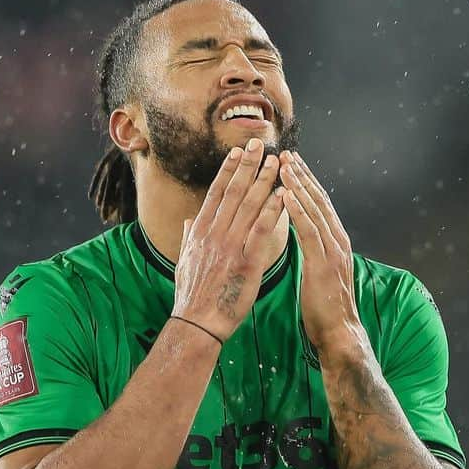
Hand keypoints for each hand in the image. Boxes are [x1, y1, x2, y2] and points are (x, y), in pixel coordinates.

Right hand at [172, 137, 286, 342]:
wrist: (198, 323)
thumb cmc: (192, 297)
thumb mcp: (184, 263)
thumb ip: (188, 238)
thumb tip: (188, 221)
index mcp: (199, 233)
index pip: (215, 194)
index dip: (228, 171)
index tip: (238, 153)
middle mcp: (214, 234)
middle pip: (233, 192)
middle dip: (248, 166)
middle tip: (260, 144)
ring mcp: (230, 246)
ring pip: (249, 205)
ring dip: (264, 180)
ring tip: (276, 162)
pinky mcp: (247, 261)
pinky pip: (262, 230)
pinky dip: (273, 210)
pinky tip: (284, 194)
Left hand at [280, 152, 365, 353]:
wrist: (339, 333)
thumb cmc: (323, 308)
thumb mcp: (317, 273)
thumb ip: (313, 253)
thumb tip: (303, 239)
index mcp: (335, 242)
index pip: (319, 205)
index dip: (305, 183)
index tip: (290, 164)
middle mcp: (337, 240)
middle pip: (318, 199)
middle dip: (302, 176)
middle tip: (285, 154)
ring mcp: (333, 250)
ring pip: (315, 210)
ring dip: (298, 185)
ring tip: (283, 165)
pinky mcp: (324, 263)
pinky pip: (309, 231)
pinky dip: (297, 211)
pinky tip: (284, 195)